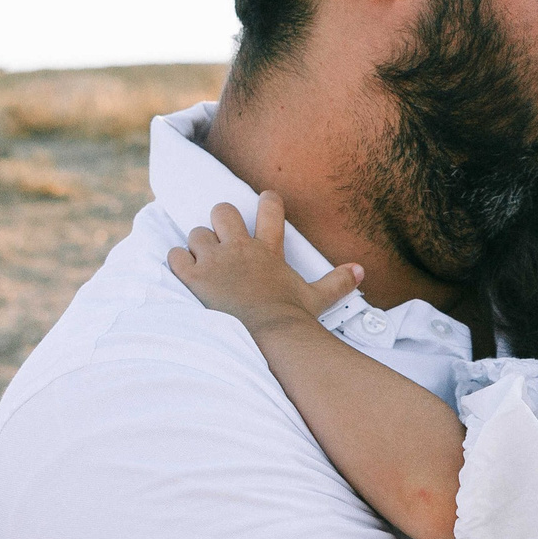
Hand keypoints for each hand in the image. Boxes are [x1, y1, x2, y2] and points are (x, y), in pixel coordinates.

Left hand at [168, 193, 361, 331]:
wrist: (266, 338)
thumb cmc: (291, 320)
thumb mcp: (317, 299)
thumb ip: (338, 282)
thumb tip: (361, 270)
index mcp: (268, 250)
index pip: (269, 209)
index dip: (266, 201)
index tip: (264, 200)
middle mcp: (239, 249)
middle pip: (222, 211)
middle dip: (221, 221)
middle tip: (223, 238)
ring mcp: (214, 261)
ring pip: (196, 233)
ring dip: (198, 245)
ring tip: (203, 261)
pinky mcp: (193, 278)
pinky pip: (175, 255)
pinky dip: (177, 261)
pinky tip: (183, 270)